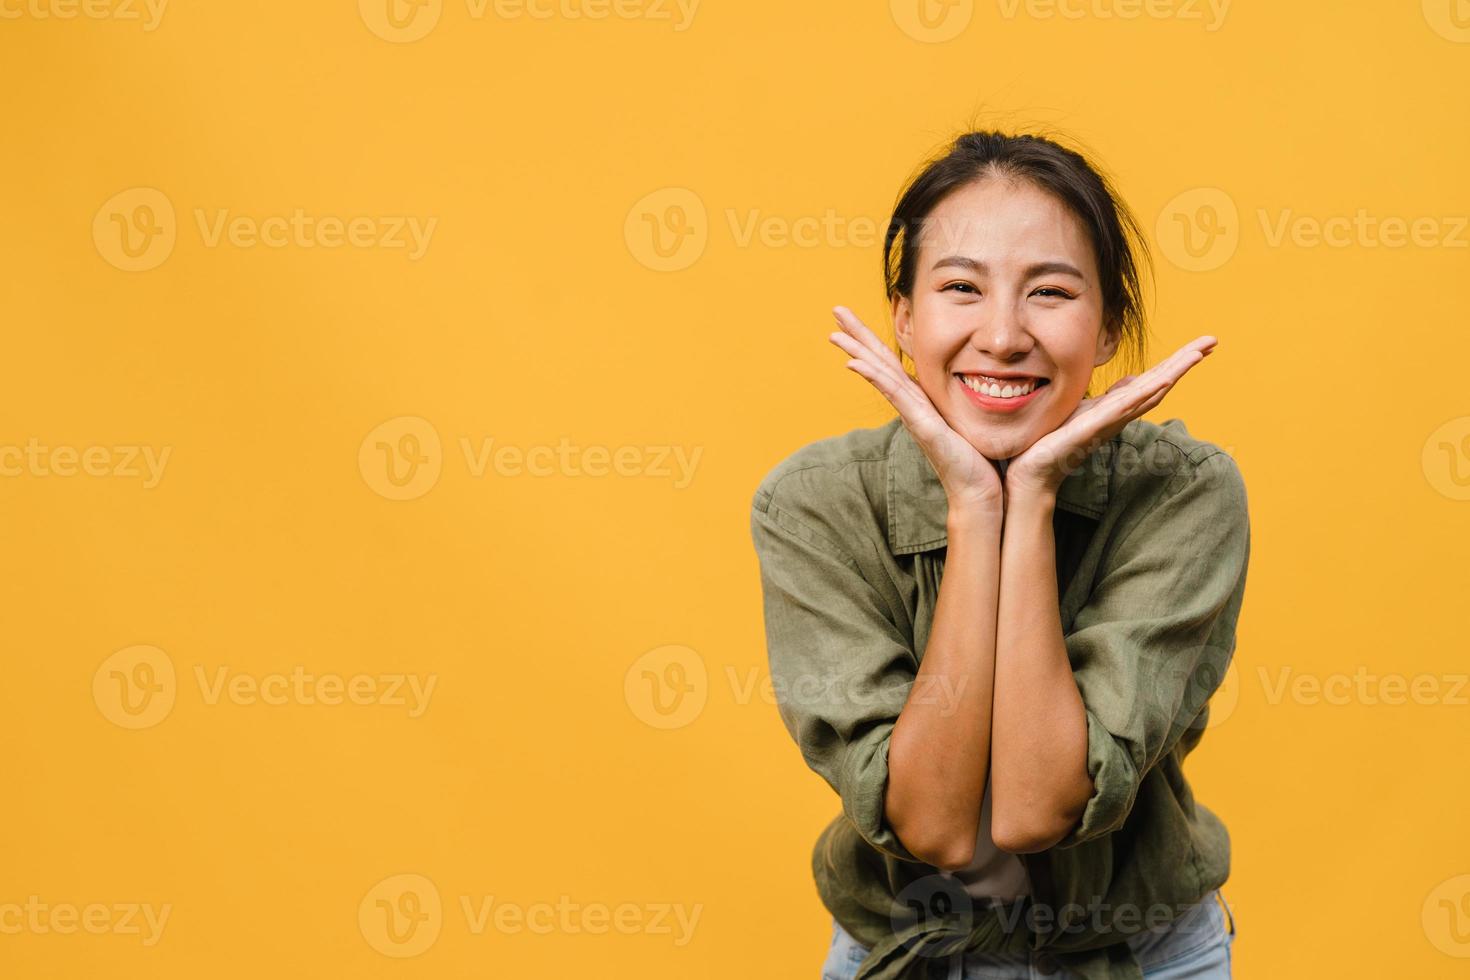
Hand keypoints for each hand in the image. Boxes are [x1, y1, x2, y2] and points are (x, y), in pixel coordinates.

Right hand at [829, 305, 1003, 513]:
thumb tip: (985, 376)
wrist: (980, 491)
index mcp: (922, 400)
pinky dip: (875, 378)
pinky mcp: (921, 425)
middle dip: (857, 336)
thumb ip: (970, 396)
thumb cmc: (980, 459)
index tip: (857, 319)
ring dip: (857, 352)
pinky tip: (855, 364)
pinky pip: (895, 395)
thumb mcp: (970, 417)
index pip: (893, 362)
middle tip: (835, 310)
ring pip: (880, 375)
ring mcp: (913, 415)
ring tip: (835, 334)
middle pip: (878, 362)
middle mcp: (911, 405)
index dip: (875, 339)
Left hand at [1004, 335, 1217, 499]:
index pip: (1154, 379)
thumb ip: (1111, 396)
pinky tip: (1162, 381)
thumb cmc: (1056, 439)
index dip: (1178, 362)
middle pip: (1161, 383)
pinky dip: (1144, 394)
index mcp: (1119, 407)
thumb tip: (1133, 379)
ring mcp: (1109, 421)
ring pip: (1149, 393)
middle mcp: (1120, 414)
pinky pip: (1122, 408)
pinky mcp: (1093, 428)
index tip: (1203, 344)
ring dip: (1174, 372)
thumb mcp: (1086, 408)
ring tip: (1197, 353)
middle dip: (1186, 361)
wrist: (1032, 469)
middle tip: (1213, 340)